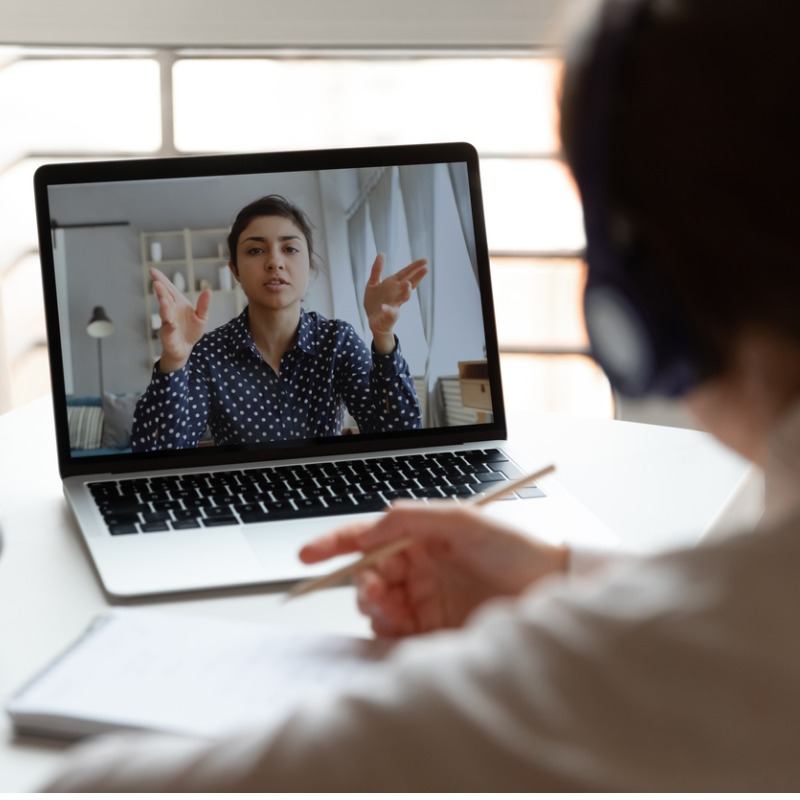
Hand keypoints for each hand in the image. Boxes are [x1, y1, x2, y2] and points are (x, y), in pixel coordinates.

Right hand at [150, 267, 211, 371]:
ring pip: (165, 314)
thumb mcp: (201, 317)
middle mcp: (170, 311)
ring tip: (164, 300)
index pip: (169, 289)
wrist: (185, 348)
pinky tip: (171, 323)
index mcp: (177, 303)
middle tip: (157, 283)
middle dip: (161, 291)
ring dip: (164, 307)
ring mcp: (167, 323)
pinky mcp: (168, 336)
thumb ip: (204, 305)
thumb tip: (208, 290)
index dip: (161, 280)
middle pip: (164, 299)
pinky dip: (170, 327)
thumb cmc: (191, 330)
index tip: (152, 270)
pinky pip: (169, 330)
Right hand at [299, 502, 567, 636]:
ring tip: (393, 609)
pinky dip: (389, 632)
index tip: (306, 555)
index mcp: (421, 538)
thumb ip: (412, 518)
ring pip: (376, 607)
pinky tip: (403, 627)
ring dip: (374, 608)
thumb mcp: (463, 520)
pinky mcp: (433, 631)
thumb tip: (371, 524)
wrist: (552, 592)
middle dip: (361, 584)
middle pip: (367, 576)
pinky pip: (395, 634)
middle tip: (375, 592)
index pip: (367, 538)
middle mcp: (418, 568)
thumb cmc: (515, 550)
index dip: (334, 544)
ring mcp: (424, 600)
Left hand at [363, 254, 427, 351]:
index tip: (425, 260)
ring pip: (402, 298)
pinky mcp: (388, 316)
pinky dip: (388, 310)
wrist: (373, 321)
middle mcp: (397, 294)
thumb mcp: (373, 283)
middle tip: (425, 269)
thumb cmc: (375, 302)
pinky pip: (389, 313)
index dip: (414, 267)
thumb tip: (382, 254)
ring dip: (406, 292)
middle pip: (409, 284)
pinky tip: (384, 307)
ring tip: (408, 285)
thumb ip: (377, 269)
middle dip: (416, 277)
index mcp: (393, 285)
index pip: (406, 274)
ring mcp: (394, 305)